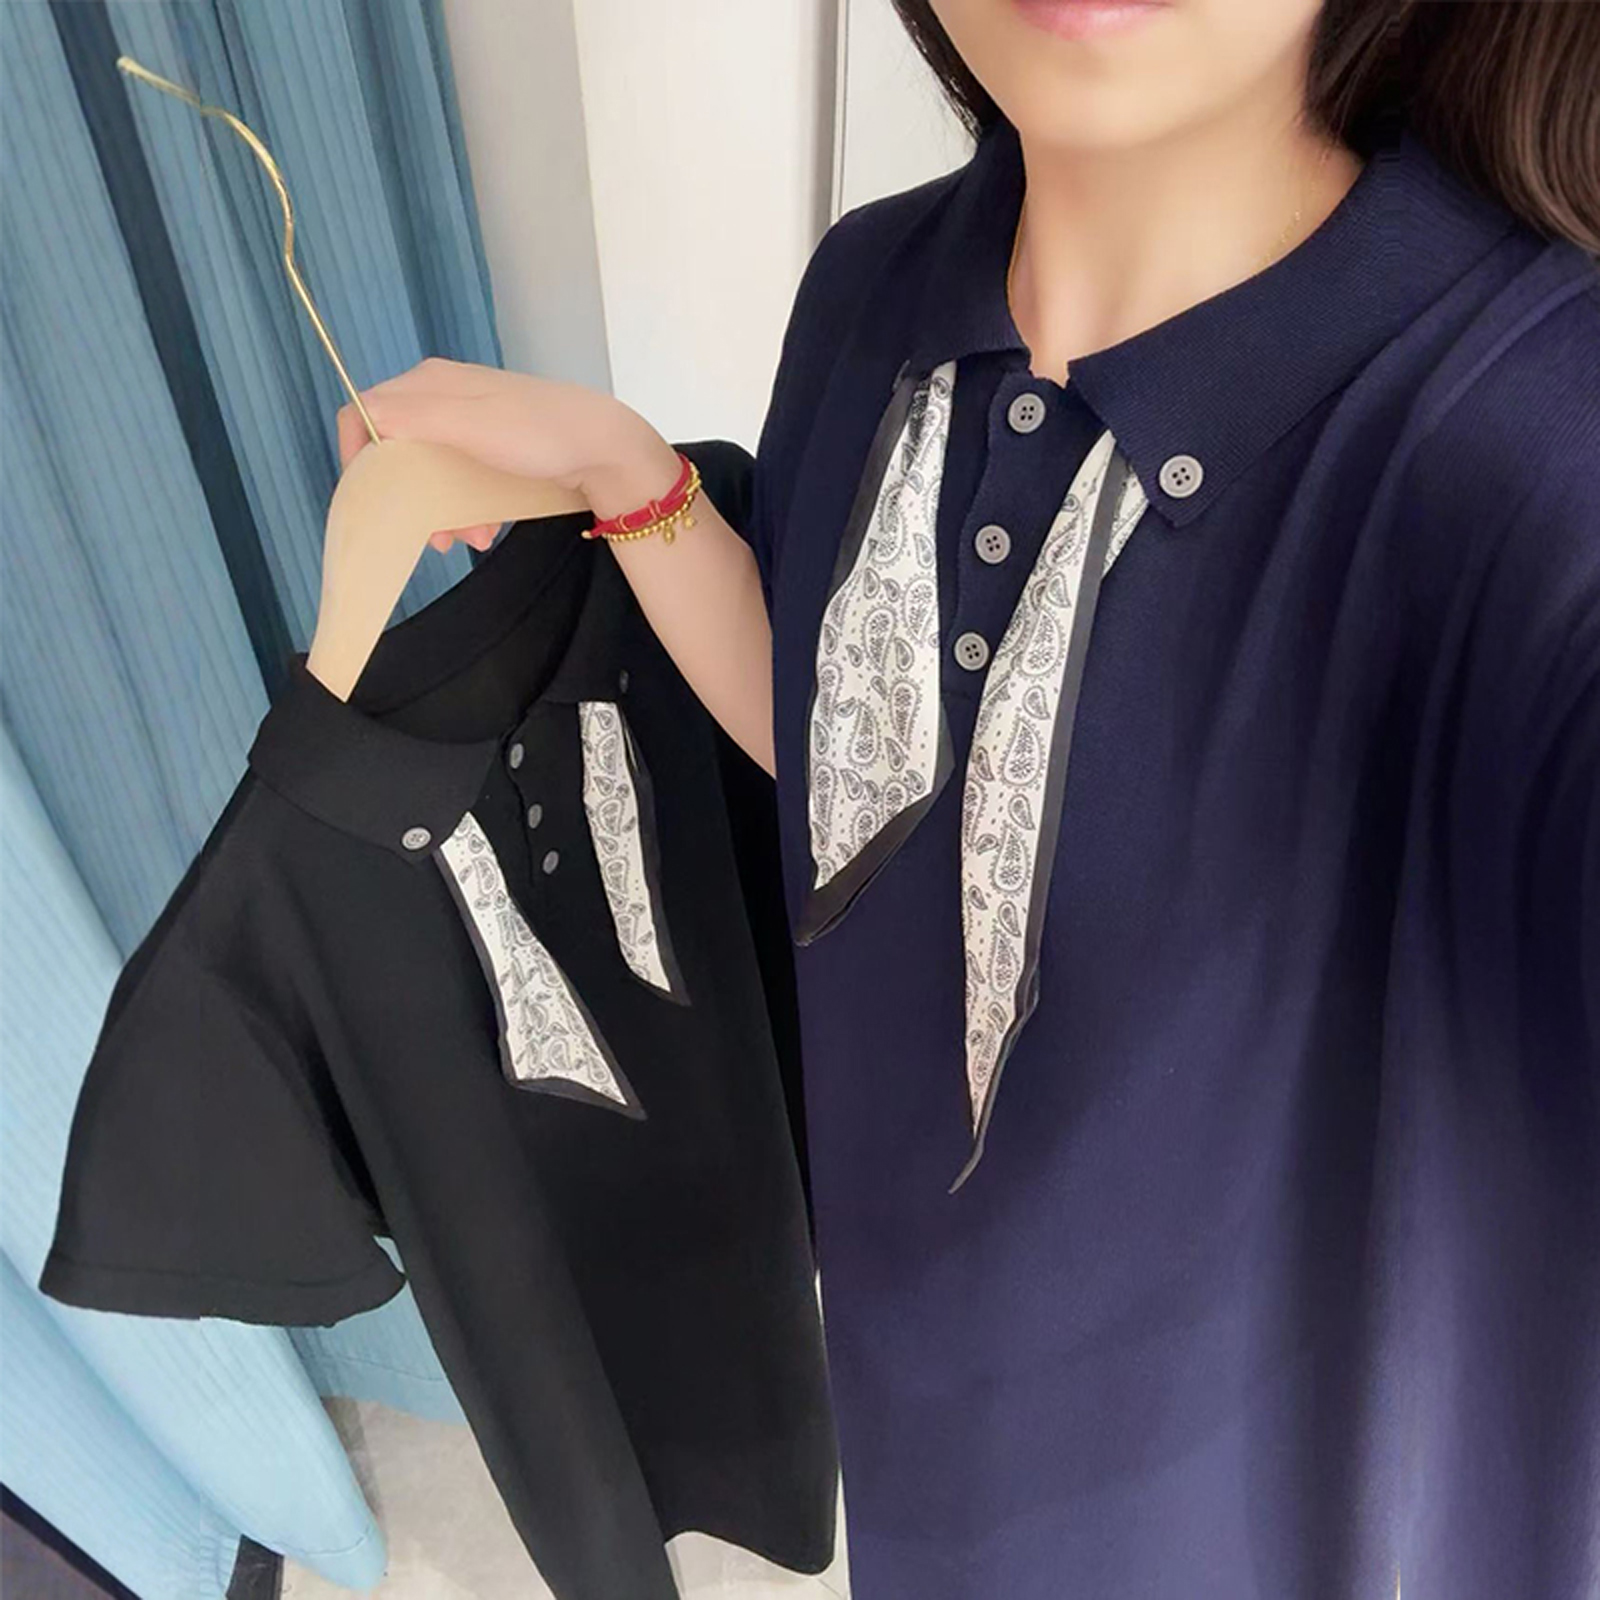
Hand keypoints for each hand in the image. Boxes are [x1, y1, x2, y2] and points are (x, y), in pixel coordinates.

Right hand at [334, 357, 666, 552]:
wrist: (604, 447)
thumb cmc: (536, 434)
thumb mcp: (468, 424)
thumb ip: (412, 419)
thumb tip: (362, 417)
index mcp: (429, 383)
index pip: (366, 412)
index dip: (358, 456)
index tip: (368, 499)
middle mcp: (444, 396)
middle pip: (399, 448)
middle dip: (408, 496)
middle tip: (427, 534)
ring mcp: (471, 421)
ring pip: (432, 470)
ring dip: (442, 510)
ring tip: (466, 539)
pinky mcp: (494, 446)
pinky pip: (463, 478)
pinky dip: (468, 507)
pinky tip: (486, 530)